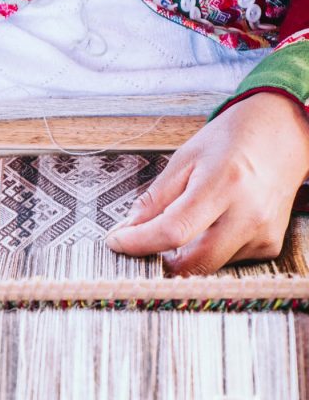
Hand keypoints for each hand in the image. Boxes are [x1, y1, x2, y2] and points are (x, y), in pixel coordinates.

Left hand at [106, 92, 308, 274]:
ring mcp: (262, 233)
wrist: (283, 133)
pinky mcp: (268, 245)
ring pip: (207, 266)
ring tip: (185, 224)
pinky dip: (207, 250)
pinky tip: (211, 226)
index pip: (174, 230)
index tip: (116, 242)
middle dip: (159, 261)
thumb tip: (128, 229)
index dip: (139, 243)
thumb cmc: (232, 141)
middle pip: (193, 263)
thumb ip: (155, 198)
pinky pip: (226, 262)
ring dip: (184, 255)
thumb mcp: (185, 158)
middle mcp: (248, 213)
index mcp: (223, 184)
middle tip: (142, 245)